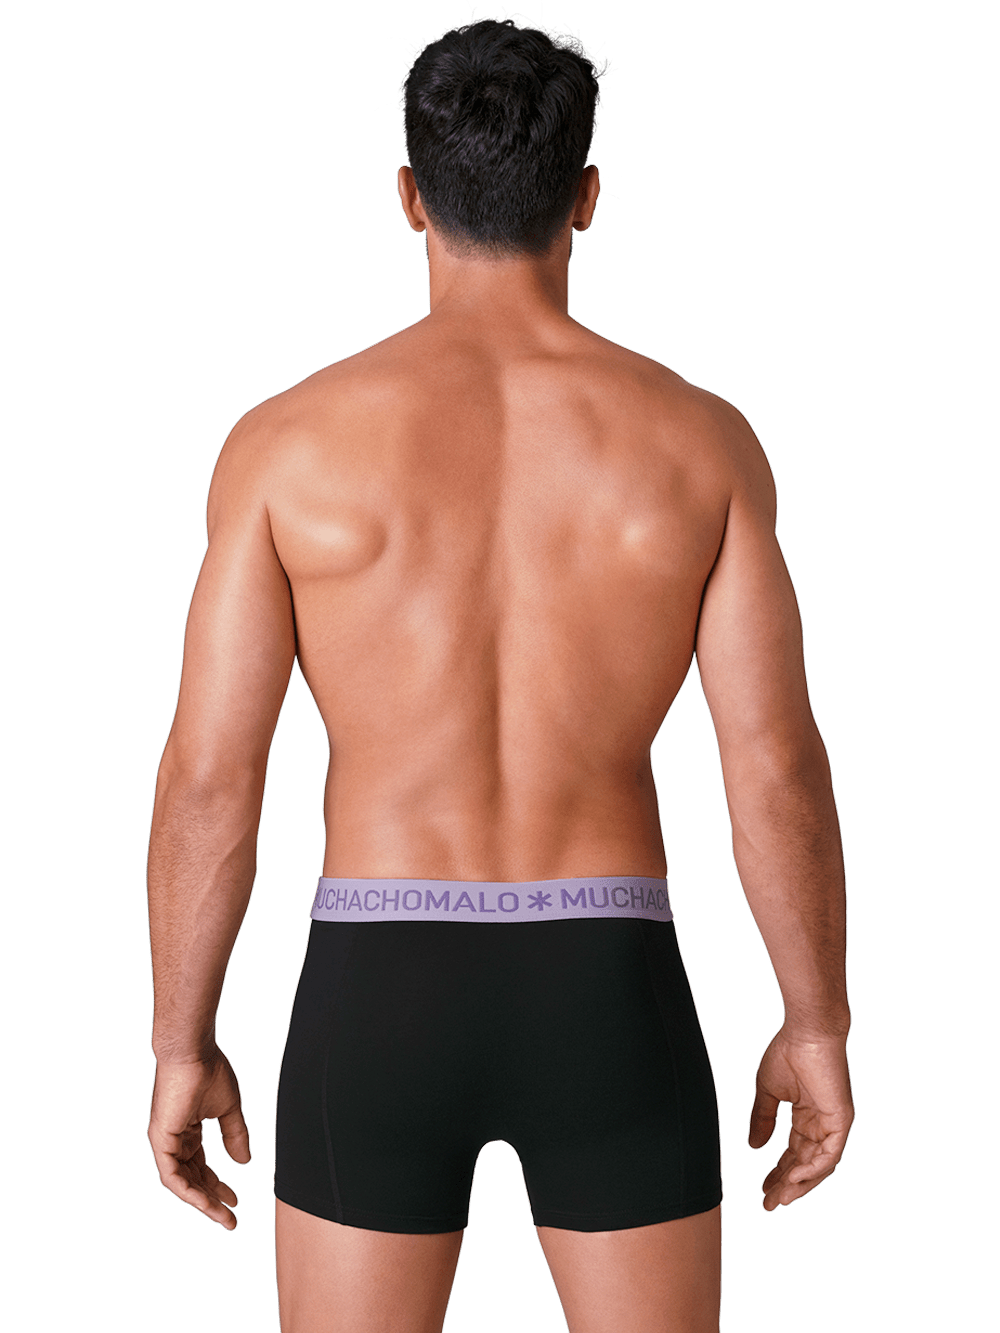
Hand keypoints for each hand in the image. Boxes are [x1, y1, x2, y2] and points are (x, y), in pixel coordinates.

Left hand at [148, 1046, 250, 1229]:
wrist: (194, 1051)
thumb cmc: (210, 1071)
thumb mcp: (228, 1109)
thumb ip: (235, 1135)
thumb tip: (244, 1162)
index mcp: (188, 1130)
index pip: (201, 1166)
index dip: (218, 1185)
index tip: (236, 1201)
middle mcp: (173, 1138)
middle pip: (192, 1179)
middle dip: (212, 1200)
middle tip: (230, 1218)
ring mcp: (164, 1140)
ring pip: (181, 1183)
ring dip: (202, 1202)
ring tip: (222, 1217)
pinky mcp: (160, 1139)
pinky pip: (171, 1175)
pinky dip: (187, 1191)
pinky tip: (205, 1202)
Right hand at [749, 1028, 853, 1210]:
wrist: (806, 1032)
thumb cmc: (788, 1052)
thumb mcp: (767, 1091)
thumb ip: (762, 1118)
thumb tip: (754, 1147)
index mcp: (807, 1116)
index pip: (794, 1153)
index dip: (778, 1172)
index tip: (762, 1189)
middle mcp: (822, 1123)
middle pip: (806, 1164)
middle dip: (787, 1185)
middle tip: (769, 1203)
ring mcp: (834, 1123)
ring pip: (819, 1165)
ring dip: (800, 1184)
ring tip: (780, 1198)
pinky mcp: (842, 1120)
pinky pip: (830, 1154)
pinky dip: (813, 1169)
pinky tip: (794, 1179)